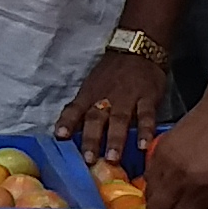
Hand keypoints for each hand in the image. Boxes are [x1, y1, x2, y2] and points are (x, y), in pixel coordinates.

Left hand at [60, 44, 174, 162]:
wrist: (137, 48)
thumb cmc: (111, 73)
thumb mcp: (92, 86)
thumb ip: (84, 108)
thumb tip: (70, 134)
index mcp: (89, 95)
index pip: (74, 109)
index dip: (66, 122)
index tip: (59, 137)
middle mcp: (105, 98)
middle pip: (95, 118)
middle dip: (91, 139)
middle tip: (88, 160)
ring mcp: (127, 98)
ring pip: (119, 119)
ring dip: (115, 139)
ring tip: (112, 158)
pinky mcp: (147, 98)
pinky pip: (146, 115)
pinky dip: (145, 131)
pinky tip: (144, 146)